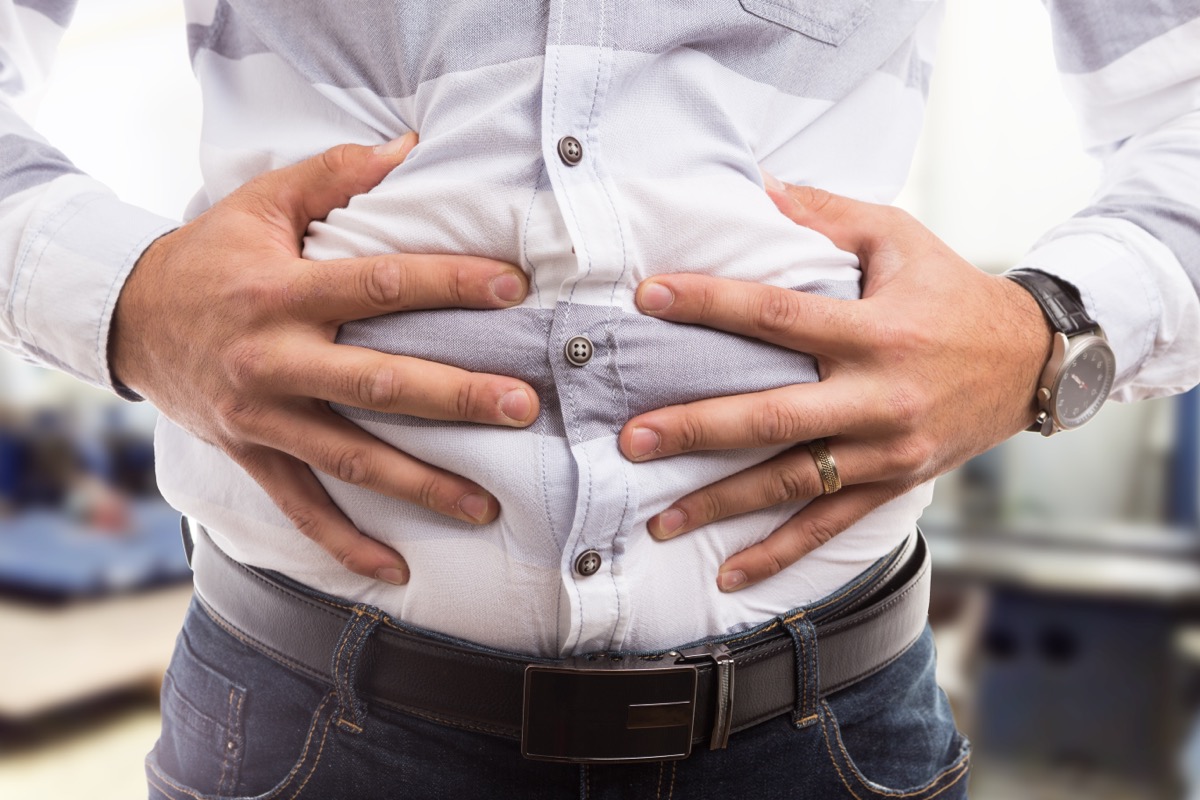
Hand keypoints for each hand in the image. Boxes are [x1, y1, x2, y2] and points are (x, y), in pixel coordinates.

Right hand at [110, 133, 538, 583]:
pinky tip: (397, 570)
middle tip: (523, 407)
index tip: (514, 288)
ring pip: (352, 458)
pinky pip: (302, 510)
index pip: (381, 285)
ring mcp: (262, 418)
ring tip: (487, 506)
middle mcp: (274, 361)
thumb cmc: (209, 256)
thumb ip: (334, 173)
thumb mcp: (260, 202)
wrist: (126, 319)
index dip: (451, 284)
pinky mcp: (252, 455)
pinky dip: (347, 544)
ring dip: (422, 485)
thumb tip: (408, 146)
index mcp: (282, 293)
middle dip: (456, 398)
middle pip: (379, 384)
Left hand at [618, 181, 1051, 590]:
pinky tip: (730, 573)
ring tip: (660, 519)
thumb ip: (825, 214)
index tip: (649, 297)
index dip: (711, 303)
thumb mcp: (899, 238)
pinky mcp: (894, 483)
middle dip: (698, 430)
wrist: (1034, 362)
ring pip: (793, 483)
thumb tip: (757, 185)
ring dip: (722, 503)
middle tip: (634, 438)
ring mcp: (887, 449)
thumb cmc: (954, 292)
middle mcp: (879, 395)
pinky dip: (780, 552)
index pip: (778, 316)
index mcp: (876, 329)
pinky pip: (830, 524)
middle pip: (774, 418)